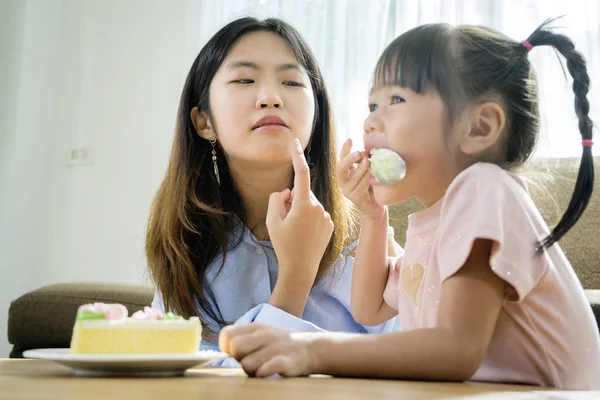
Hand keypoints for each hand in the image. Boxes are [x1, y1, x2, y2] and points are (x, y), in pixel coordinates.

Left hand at [219, 324, 315, 376]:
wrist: (311, 349)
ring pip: (247, 364)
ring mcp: (275, 347)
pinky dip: (263, 372)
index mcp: (255, 327)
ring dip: (251, 370)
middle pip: (235, 348)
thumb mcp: (261, 335)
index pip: (227, 334)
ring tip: (261, 369)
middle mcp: (264, 335)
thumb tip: (224, 352)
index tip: (236, 354)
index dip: (226, 347)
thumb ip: (242, 339)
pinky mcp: (286, 361)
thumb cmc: (279, 345)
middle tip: (249, 362)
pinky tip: (266, 372)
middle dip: (237, 360)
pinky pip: (266, 368)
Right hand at [266, 138, 333, 283]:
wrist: (301, 268)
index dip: (298, 157)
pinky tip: (305, 234)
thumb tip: (288, 192)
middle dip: (292, 200)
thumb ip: (277, 199)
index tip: (296, 142)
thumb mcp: (273, 220)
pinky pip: (317, 213)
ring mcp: (326, 215)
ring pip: (309, 203)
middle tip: (285, 222)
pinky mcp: (330, 223)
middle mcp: (319, 206)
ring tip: (296, 231)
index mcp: (304, 204)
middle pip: (301, 193)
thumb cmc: (284, 245)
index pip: (302, 174)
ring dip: (301, 210)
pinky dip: (309, 219)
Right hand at [336, 138, 384, 219]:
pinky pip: (359, 187)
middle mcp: (343, 182)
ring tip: (369, 162)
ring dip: (361, 169)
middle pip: (340, 168)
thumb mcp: (369, 170)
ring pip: (351, 178)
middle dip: (349, 159)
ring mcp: (348, 191)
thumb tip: (369, 148)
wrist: (378, 204)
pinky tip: (372, 175)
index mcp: (346, 172)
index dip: (344, 149)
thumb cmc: (374, 185)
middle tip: (360, 153)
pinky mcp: (355, 199)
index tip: (350, 139)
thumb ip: (366, 161)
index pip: (341, 159)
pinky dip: (366, 179)